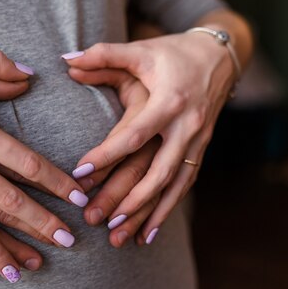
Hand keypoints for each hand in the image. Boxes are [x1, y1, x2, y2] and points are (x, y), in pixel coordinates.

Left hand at [63, 32, 235, 243]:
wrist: (220, 56)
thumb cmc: (173, 52)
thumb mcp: (140, 51)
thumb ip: (104, 55)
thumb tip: (66, 59)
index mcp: (170, 101)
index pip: (133, 135)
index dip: (106, 155)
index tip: (79, 174)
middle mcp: (187, 125)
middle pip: (157, 171)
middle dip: (128, 199)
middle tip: (98, 221)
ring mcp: (198, 140)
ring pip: (173, 185)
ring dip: (149, 213)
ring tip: (122, 237)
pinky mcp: (203, 148)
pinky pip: (185, 184)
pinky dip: (168, 208)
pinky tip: (149, 231)